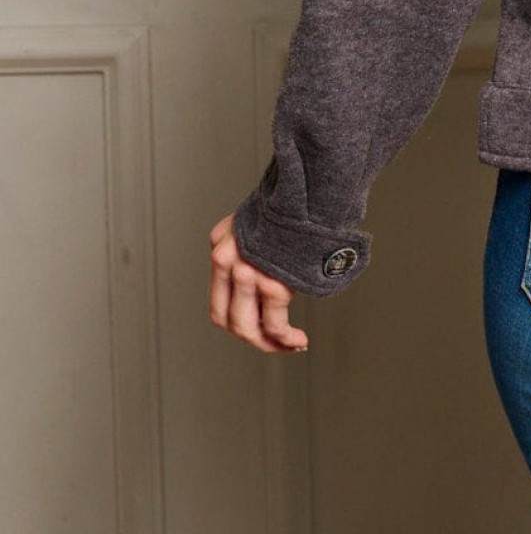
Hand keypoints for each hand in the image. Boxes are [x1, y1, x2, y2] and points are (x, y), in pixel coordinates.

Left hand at [208, 214, 308, 353]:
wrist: (310, 188)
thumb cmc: (293, 202)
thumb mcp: (257, 219)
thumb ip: (250, 244)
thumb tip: (263, 271)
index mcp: (220, 245)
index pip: (218, 301)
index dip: (236, 323)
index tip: (258, 330)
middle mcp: (226, 261)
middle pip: (228, 320)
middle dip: (253, 338)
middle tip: (273, 345)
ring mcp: (246, 272)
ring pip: (248, 327)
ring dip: (270, 344)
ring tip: (291, 344)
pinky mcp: (272, 282)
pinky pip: (274, 324)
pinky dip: (285, 338)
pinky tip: (298, 340)